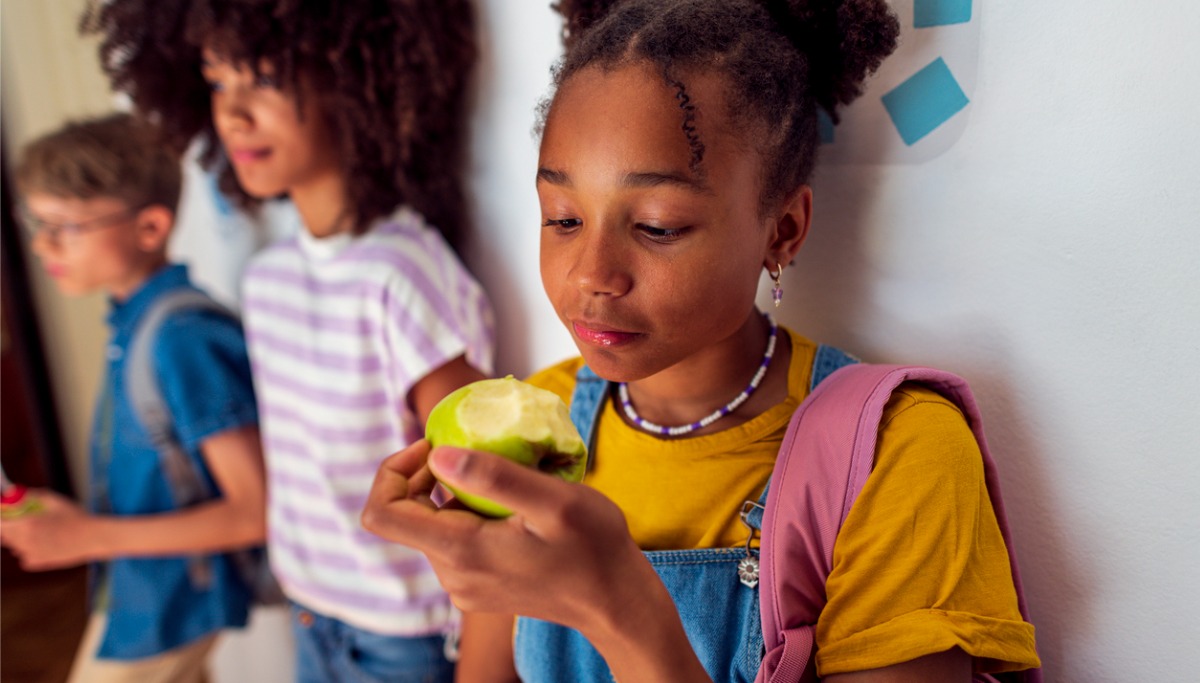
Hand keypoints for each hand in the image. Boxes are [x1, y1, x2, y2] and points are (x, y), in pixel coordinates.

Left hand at [0, 489, 95, 570]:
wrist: (92, 538)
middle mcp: (25, 542)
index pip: (0, 524)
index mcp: (28, 525)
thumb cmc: (76, 518)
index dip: (3, 518)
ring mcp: (30, 554)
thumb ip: (31, 495)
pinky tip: (45, 543)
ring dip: (20, 538)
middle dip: (11, 527)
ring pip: (14, 546)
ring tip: (41, 531)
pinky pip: (24, 556)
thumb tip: (13, 492)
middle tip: (25, 520)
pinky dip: (29, 549)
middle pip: (4, 536)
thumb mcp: (54, 500)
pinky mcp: (37, 563)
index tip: (7, 514)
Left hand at [361, 440, 654, 632]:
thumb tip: (438, 455)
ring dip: (455, 492)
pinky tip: (511, 504)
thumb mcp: (555, 502)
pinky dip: (470, 511)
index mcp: (460, 552)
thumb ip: (496, 477)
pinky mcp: (478, 584)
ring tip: (503, 476)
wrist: (616, 602)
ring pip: (433, 524)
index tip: (433, 447)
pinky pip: (455, 538)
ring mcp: (464, 583)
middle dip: (430, 474)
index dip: (393, 472)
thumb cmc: (594, 549)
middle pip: (407, 516)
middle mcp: (452, 574)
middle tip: (477, 450)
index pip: (381, 514)